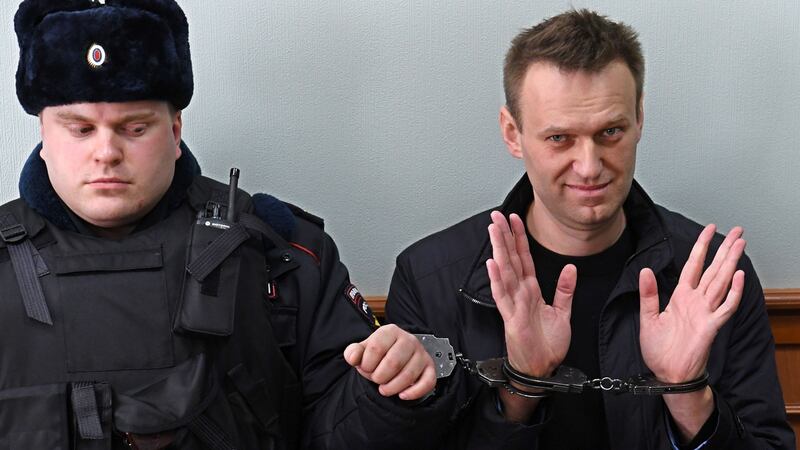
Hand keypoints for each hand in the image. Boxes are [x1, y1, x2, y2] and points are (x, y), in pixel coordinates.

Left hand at [343, 324, 435, 399]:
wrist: (396, 356)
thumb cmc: (378, 355)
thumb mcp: (363, 350)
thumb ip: (353, 352)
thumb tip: (352, 358)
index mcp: (390, 331)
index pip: (376, 347)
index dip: (366, 364)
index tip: (365, 368)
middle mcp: (409, 340)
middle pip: (393, 362)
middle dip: (379, 377)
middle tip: (376, 379)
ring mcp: (421, 354)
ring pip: (409, 375)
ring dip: (393, 388)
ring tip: (384, 389)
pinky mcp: (430, 368)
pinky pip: (427, 382)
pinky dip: (414, 393)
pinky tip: (402, 395)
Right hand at [486, 211, 576, 376]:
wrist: (542, 368)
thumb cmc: (547, 344)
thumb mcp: (563, 312)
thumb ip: (565, 290)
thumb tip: (571, 267)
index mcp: (531, 291)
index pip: (524, 258)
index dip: (519, 238)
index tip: (515, 219)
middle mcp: (520, 294)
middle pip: (511, 259)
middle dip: (504, 236)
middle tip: (497, 215)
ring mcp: (514, 304)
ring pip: (505, 272)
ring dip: (499, 250)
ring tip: (493, 231)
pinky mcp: (512, 318)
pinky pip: (503, 296)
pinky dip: (497, 280)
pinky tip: (493, 264)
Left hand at [639, 224, 745, 382]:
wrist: (668, 374)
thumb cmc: (659, 350)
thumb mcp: (647, 317)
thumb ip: (648, 294)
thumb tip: (645, 270)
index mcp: (681, 297)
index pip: (694, 265)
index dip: (701, 247)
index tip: (709, 229)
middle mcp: (696, 301)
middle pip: (713, 269)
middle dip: (724, 249)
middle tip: (737, 231)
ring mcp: (705, 312)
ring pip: (721, 282)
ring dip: (731, 263)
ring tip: (740, 244)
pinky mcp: (711, 326)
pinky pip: (725, 307)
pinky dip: (733, 292)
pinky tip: (738, 276)